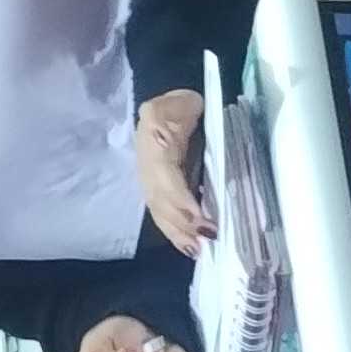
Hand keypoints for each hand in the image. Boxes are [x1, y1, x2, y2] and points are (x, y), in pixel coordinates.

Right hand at [135, 90, 210, 256]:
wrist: (163, 108)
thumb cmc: (179, 105)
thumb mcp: (183, 100)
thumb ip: (189, 110)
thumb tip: (203, 129)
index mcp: (153, 136)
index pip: (164, 173)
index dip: (179, 198)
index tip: (199, 217)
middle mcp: (145, 161)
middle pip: (159, 198)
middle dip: (180, 222)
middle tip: (204, 239)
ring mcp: (146, 176)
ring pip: (158, 209)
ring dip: (177, 233)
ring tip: (197, 250)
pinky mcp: (153, 188)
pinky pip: (161, 211)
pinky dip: (174, 231)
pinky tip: (189, 246)